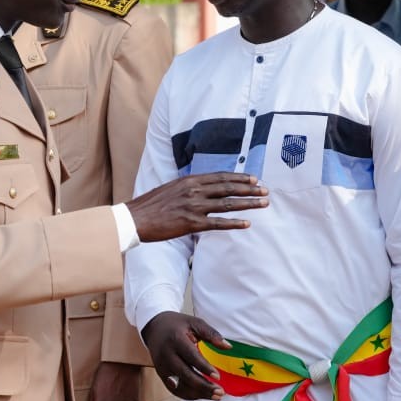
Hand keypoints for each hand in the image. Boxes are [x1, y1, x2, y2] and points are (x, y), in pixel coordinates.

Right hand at [127, 172, 268, 242]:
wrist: (135, 219)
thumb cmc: (151, 205)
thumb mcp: (171, 188)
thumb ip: (189, 187)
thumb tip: (204, 188)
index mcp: (190, 181)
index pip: (220, 177)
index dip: (239, 178)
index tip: (254, 179)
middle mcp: (194, 191)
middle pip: (228, 188)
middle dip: (250, 189)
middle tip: (265, 191)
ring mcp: (194, 207)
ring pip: (228, 204)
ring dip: (248, 204)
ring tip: (263, 204)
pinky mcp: (191, 223)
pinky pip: (218, 223)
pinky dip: (234, 223)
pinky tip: (247, 224)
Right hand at [140, 311, 227, 400]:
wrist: (154, 327)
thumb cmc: (178, 325)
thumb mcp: (195, 323)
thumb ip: (211, 334)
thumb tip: (228, 347)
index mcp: (176, 340)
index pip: (191, 357)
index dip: (204, 367)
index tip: (218, 377)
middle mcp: (167, 355)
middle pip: (185, 375)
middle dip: (203, 386)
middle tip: (220, 392)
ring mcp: (162, 367)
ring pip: (179, 386)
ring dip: (198, 394)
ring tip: (216, 396)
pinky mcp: (161, 375)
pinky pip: (174, 389)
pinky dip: (188, 395)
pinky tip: (202, 395)